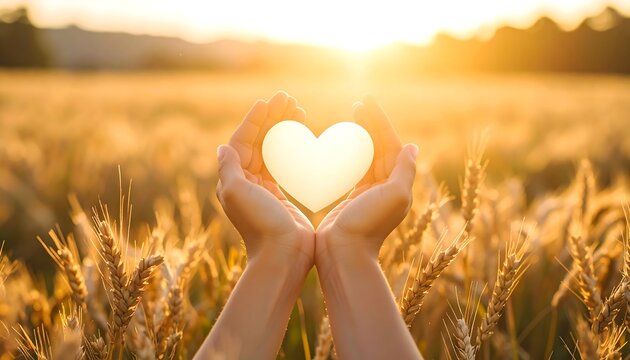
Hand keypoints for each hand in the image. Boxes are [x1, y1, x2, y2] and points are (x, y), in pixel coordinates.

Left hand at [216, 91, 313, 268]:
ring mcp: (264, 188)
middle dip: (272, 119)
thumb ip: (229, 168)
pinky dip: (292, 148)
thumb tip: (222, 147)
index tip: (269, 102)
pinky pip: (284, 164)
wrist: (283, 255)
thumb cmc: (260, 224)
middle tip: (289, 99)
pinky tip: (303, 137)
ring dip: (283, 129)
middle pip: (259, 141)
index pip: (243, 140)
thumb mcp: (237, 193)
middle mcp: (246, 182)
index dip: (255, 120)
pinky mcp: (281, 195)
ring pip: (273, 150)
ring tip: (299, 111)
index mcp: (234, 180)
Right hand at [316, 96, 417, 273]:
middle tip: (360, 104)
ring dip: (362, 135)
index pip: (390, 144)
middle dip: (372, 124)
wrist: (344, 253)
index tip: (367, 103)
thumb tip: (413, 147)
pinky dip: (352, 153)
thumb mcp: (393, 196)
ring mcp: (370, 192)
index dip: (380, 122)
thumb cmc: (367, 225)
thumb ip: (405, 171)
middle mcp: (386, 187)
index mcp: (397, 184)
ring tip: (353, 116)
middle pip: (380, 147)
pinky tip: (344, 144)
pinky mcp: (353, 198)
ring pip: (368, 155)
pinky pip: (355, 169)